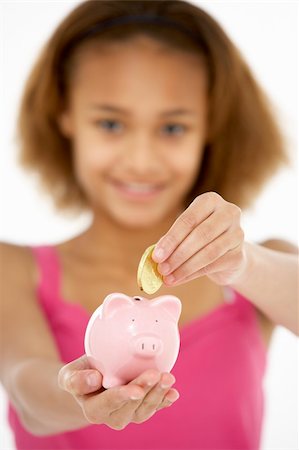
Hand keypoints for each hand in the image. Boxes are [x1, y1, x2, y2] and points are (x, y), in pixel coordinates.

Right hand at [58, 355, 179, 429]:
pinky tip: (173, 393)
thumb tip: (94, 379)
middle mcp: (112, 416)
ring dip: (158, 394)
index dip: (123, 397)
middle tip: (156, 375)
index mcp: (93, 409)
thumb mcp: (69, 374)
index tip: (136, 390)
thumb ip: (76, 379)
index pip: (109, 403)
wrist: (90, 380)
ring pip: (145, 409)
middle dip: (145, 390)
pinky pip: (155, 407)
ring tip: (167, 378)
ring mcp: (129, 414)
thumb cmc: (80, 374)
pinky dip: (165, 400)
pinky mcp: (141, 407)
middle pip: (131, 406)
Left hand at [153, 192, 246, 285]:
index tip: (156, 256)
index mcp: (210, 201)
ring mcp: (238, 233)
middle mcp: (228, 213)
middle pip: (200, 235)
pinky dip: (193, 274)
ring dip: (184, 267)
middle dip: (177, 254)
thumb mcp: (187, 233)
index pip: (188, 219)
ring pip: (208, 252)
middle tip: (162, 269)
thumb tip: (155, 256)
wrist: (229, 254)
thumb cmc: (201, 239)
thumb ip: (172, 240)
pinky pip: (213, 265)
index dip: (171, 239)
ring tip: (168, 277)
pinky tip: (179, 279)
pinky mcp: (240, 254)